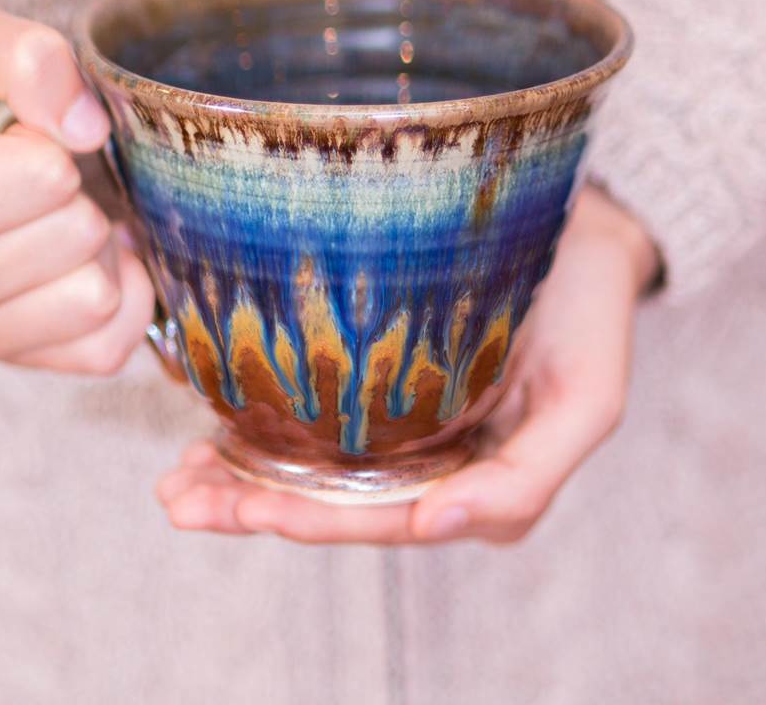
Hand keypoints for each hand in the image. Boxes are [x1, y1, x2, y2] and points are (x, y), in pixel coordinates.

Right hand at [0, 4, 154, 374]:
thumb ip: (22, 58)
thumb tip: (84, 126)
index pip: (44, 175)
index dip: (48, 139)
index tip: (15, 138)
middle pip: (78, 235)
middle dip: (76, 194)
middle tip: (39, 183)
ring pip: (98, 295)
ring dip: (97, 245)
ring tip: (53, 220)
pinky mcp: (27, 364)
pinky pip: (112, 343)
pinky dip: (119, 293)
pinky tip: (82, 262)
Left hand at [157, 185, 659, 543]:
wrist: (582, 236)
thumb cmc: (588, 314)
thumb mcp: (585, 402)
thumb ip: (524, 481)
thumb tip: (429, 529)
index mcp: (477, 485)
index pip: (383, 520)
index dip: (316, 521)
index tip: (249, 509)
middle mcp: (432, 467)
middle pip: (333, 502)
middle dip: (255, 507)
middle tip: (182, 500)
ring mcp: (403, 428)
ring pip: (313, 470)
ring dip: (241, 481)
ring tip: (177, 481)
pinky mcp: (381, 384)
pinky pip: (315, 420)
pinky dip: (260, 431)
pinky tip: (209, 431)